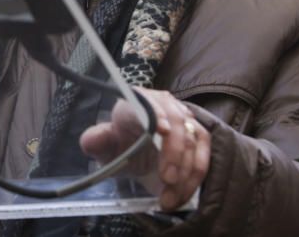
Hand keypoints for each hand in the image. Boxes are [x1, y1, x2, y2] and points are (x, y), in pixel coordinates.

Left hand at [80, 89, 209, 210]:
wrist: (135, 154)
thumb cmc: (118, 146)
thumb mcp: (102, 147)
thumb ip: (95, 141)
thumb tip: (94, 137)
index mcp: (135, 102)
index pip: (147, 102)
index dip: (156, 113)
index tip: (161, 130)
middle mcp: (162, 103)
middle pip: (176, 120)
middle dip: (174, 151)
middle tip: (167, 179)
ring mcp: (183, 117)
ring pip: (194, 138)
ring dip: (186, 169)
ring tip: (171, 195)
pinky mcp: (197, 133)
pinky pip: (204, 152)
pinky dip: (195, 175)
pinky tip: (182, 193)